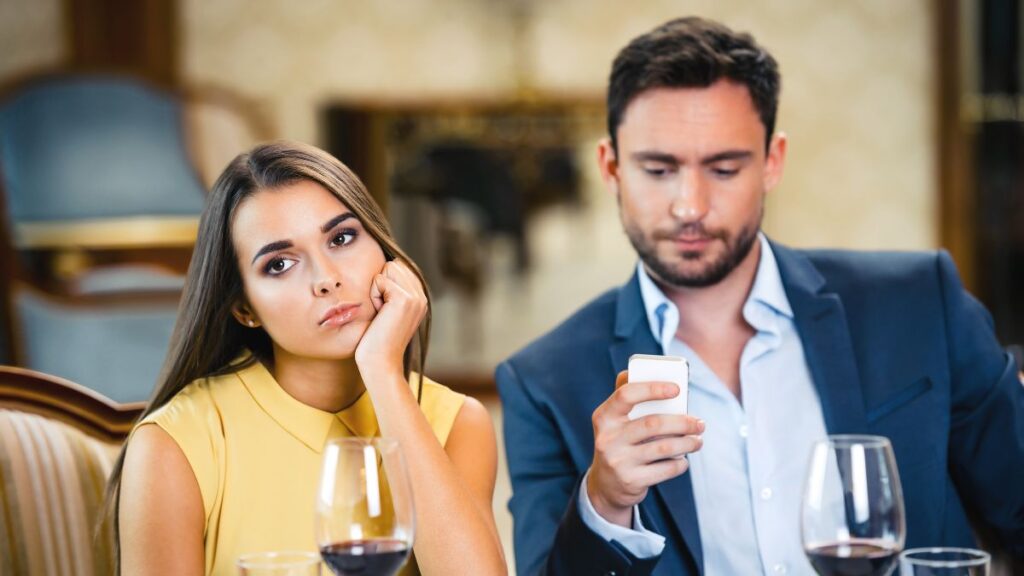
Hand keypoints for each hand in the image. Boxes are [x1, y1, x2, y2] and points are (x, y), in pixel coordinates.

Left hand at [353, 260, 426, 378]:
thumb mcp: (388, 312)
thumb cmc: (377, 340)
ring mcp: (416, 297)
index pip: (398, 267)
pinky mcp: (404, 299)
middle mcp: (422, 296)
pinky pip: (379, 280)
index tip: (386, 310)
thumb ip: (393, 291)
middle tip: (382, 311)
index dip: (384, 284)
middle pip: (393, 265)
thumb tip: (386, 267)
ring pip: (388, 269)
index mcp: (420, 298)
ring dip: (377, 289)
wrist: (381, 363)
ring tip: (381, 312)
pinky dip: (373, 296)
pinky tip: (380, 314)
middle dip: (381, 284)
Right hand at [587, 370, 703, 526]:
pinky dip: (680, 464)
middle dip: (682, 422)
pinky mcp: (631, 481)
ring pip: (664, 448)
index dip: (653, 389)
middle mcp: (607, 438)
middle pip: (653, 424)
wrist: (606, 485)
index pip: (626, 395)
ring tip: (698, 440)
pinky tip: (683, 460)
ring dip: (687, 443)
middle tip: (699, 423)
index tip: (677, 389)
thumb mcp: (615, 420)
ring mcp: (618, 461)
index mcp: (604, 417)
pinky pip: (666, 469)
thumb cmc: (619, 442)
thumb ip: (628, 396)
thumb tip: (649, 370)